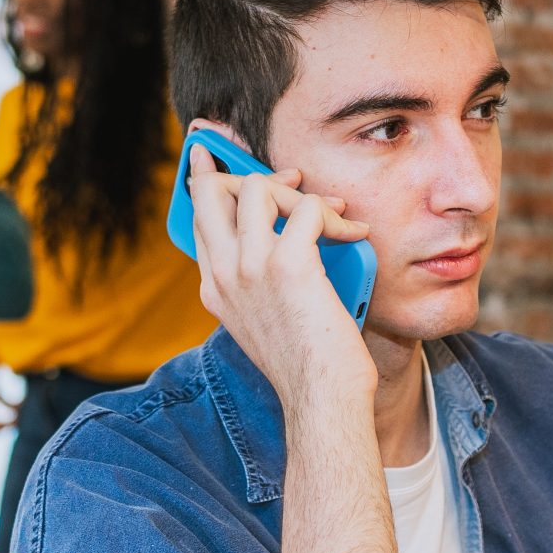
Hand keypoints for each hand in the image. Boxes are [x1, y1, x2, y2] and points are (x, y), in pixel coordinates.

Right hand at [184, 143, 376, 411]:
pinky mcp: (287, 265)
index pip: (198, 217)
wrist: (321, 397)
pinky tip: (355, 233)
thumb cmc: (309, 365)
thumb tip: (286, 238)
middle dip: (248, 172)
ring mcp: (250, 267)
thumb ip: (260, 283)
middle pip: (213, 192)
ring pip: (257, 190)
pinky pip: (308, 209)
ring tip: (333, 213)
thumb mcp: (267, 322)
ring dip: (301, 194)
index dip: (205, 180)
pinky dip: (335, 215)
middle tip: (291, 180)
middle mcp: (224, 274)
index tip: (208, 154)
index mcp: (214, 288)